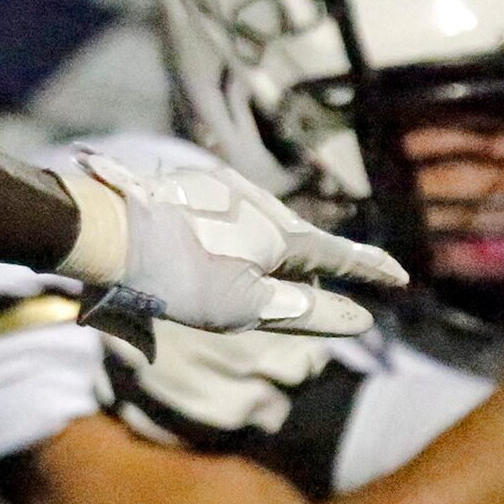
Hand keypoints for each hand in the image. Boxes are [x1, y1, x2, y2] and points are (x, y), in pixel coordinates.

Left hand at [55, 152, 407, 355]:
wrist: (103, 230)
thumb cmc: (174, 276)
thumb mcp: (244, 308)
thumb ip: (305, 312)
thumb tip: (359, 319)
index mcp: (279, 233)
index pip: (340, 255)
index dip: (371, 270)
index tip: (400, 277)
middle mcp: (256, 200)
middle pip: (295, 240)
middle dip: (305, 267)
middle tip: (307, 291)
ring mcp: (219, 187)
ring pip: (258, 224)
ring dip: (262, 251)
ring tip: (237, 278)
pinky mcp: (184, 184)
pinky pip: (223, 212)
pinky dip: (226, 236)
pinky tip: (198, 251)